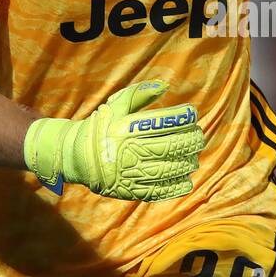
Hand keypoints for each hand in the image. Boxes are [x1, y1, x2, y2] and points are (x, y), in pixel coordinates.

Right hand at [24, 80, 205, 201]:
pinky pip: (157, 190)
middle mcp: (127, 150)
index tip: (192, 114)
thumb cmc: (100, 126)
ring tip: (194, 158)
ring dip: (185, 163)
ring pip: (166, 169)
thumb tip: (164, 86)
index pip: (161, 122)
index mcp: (125, 128)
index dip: (181, 117)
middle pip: (168, 146)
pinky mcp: (128, 190)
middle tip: (200, 137)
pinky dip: (175, 187)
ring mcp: (128, 172)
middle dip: (189, 141)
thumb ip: (139, 94)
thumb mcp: (115, 105)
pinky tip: (187, 181)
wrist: (75, 157)